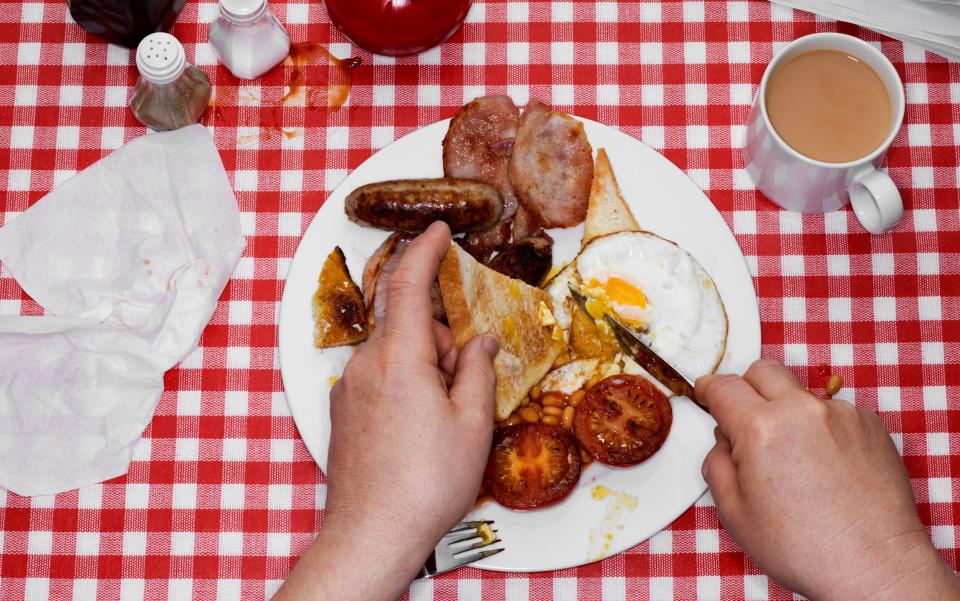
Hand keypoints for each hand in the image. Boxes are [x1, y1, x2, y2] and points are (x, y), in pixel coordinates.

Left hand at [276, 222, 498, 600]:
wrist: (371, 534)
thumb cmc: (425, 483)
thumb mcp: (471, 424)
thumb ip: (478, 371)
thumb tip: (481, 342)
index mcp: (398, 359)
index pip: (408, 284)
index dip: (425, 250)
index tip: (437, 230)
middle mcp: (365, 365)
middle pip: (408, 326)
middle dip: (441, 340)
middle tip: (465, 386)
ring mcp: (348, 389)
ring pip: (394, 354)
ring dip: (424, 367)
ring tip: (442, 420)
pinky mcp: (343, 411)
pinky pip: (380, 377)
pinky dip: (404, 384)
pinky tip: (418, 429)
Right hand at [697, 359, 958, 600]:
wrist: (874, 566)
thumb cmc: (805, 548)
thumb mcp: (735, 514)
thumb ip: (718, 466)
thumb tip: (723, 444)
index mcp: (761, 429)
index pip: (723, 386)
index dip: (708, 389)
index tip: (706, 394)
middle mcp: (802, 411)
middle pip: (762, 371)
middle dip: (746, 388)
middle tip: (745, 420)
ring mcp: (841, 414)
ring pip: (799, 394)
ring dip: (787, 413)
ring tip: (796, 459)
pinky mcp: (870, 424)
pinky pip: (833, 412)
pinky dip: (821, 429)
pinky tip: (826, 467)